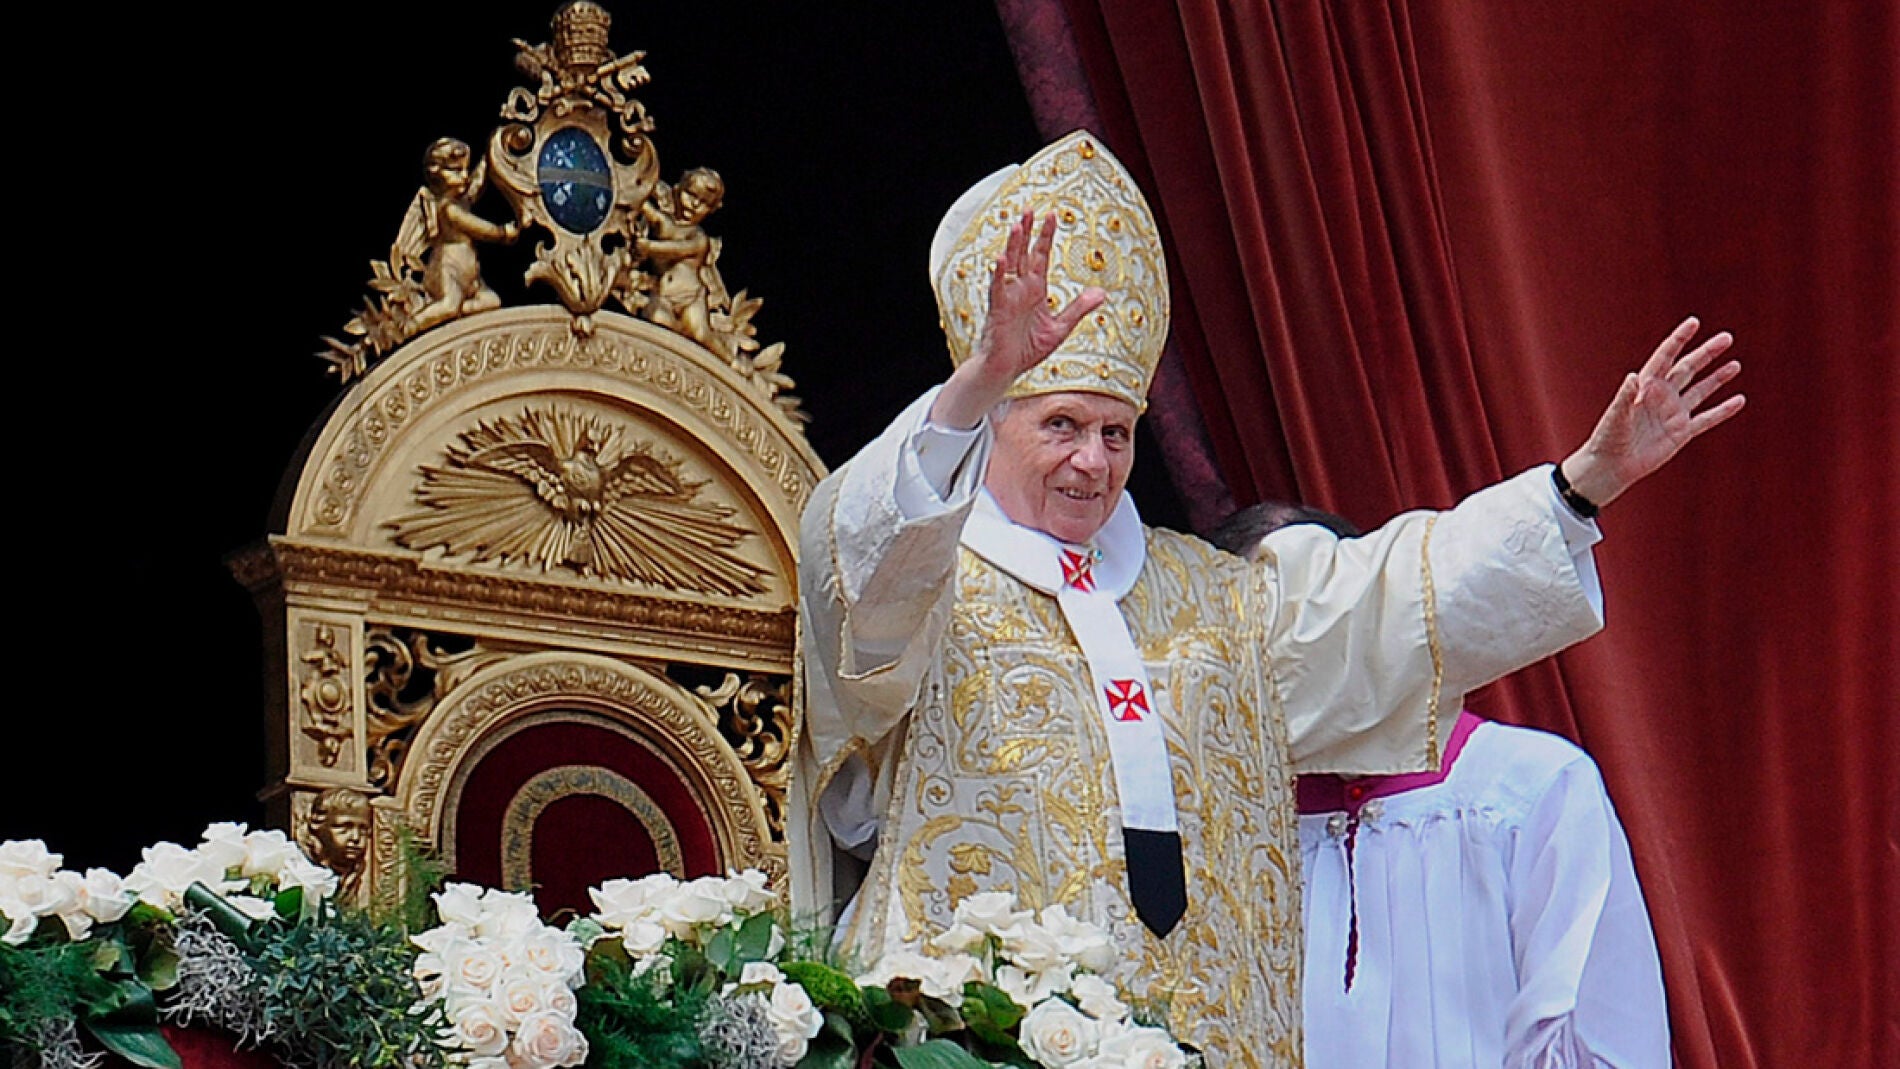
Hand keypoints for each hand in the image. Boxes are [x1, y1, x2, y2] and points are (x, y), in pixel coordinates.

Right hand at [931, 210, 1105, 428]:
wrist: (1007, 370)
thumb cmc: (1028, 349)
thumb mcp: (1060, 327)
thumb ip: (1078, 308)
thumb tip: (1101, 293)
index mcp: (1035, 290)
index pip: (1040, 257)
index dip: (1045, 236)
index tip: (1052, 216)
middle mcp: (1020, 289)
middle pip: (1023, 254)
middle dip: (1027, 232)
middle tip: (1031, 209)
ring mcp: (1008, 297)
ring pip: (1010, 265)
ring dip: (1013, 246)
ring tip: (1017, 225)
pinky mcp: (998, 310)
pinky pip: (998, 289)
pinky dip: (999, 274)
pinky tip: (1001, 259)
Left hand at [1561, 316, 1745, 507]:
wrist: (1611, 466)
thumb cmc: (1608, 438)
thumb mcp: (1615, 416)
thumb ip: (1625, 397)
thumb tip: (1633, 377)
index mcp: (1645, 386)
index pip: (1666, 357)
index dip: (1679, 339)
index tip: (1693, 322)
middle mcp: (1662, 396)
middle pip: (1688, 369)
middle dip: (1706, 354)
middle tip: (1726, 338)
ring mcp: (1673, 414)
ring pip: (1700, 391)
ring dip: (1717, 378)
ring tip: (1735, 364)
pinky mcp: (1681, 433)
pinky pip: (1706, 419)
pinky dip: (1722, 411)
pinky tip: (1739, 400)